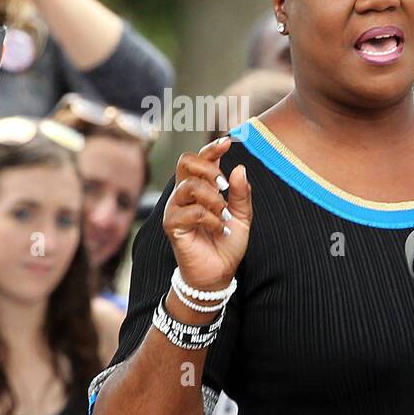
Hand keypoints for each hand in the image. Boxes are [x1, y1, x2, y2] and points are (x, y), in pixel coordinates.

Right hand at [164, 136, 251, 293]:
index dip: (212, 148)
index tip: (228, 141)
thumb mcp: (242, 217)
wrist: (218, 273)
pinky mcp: (171, 225)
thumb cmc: (226, 243)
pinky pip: (191, 211)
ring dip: (214, 200)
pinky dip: (211, 219)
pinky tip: (219, 229)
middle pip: (185, 161)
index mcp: (200, 188)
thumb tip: (239, 168)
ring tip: (224, 216)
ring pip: (190, 186)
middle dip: (208, 168)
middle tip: (225, 187)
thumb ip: (242, 194)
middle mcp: (184, 194)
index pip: (199, 159)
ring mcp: (175, 208)